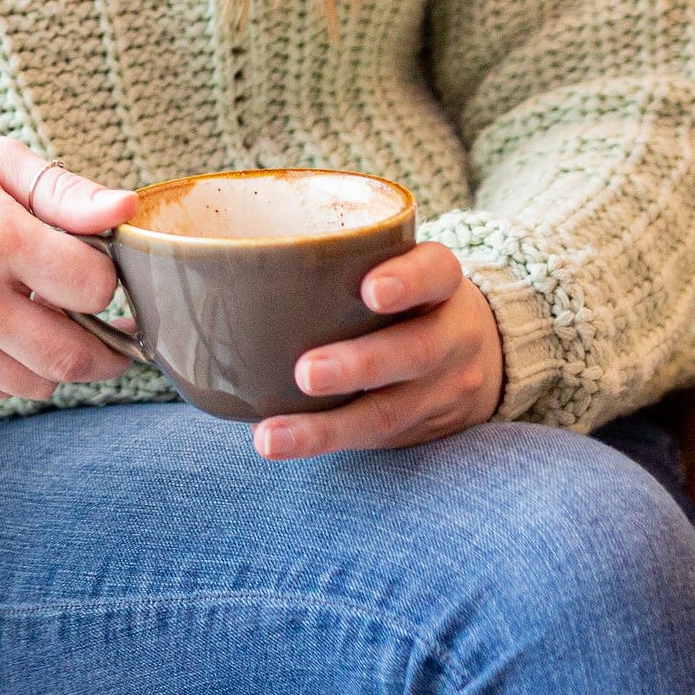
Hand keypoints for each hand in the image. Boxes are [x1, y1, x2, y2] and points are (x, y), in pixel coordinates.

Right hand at [0, 133, 139, 399]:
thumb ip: (67, 192)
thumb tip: (128, 210)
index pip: (93, 288)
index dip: (109, 278)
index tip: (98, 266)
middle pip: (73, 355)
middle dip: (107, 347)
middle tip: (115, 328)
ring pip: (38, 383)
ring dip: (58, 359)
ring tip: (47, 318)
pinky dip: (16, 369)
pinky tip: (4, 328)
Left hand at [252, 242, 504, 458]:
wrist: (478, 355)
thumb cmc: (407, 297)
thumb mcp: (401, 264)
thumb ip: (344, 258)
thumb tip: (215, 253)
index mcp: (442, 282)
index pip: (435, 272)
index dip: (407, 280)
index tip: (371, 290)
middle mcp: (452, 335)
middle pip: (414, 351)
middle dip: (359, 365)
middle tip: (305, 372)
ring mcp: (442, 388)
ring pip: (391, 412)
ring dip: (326, 428)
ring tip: (271, 436)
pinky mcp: (423, 430)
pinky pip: (375, 440)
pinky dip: (325, 441)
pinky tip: (279, 442)